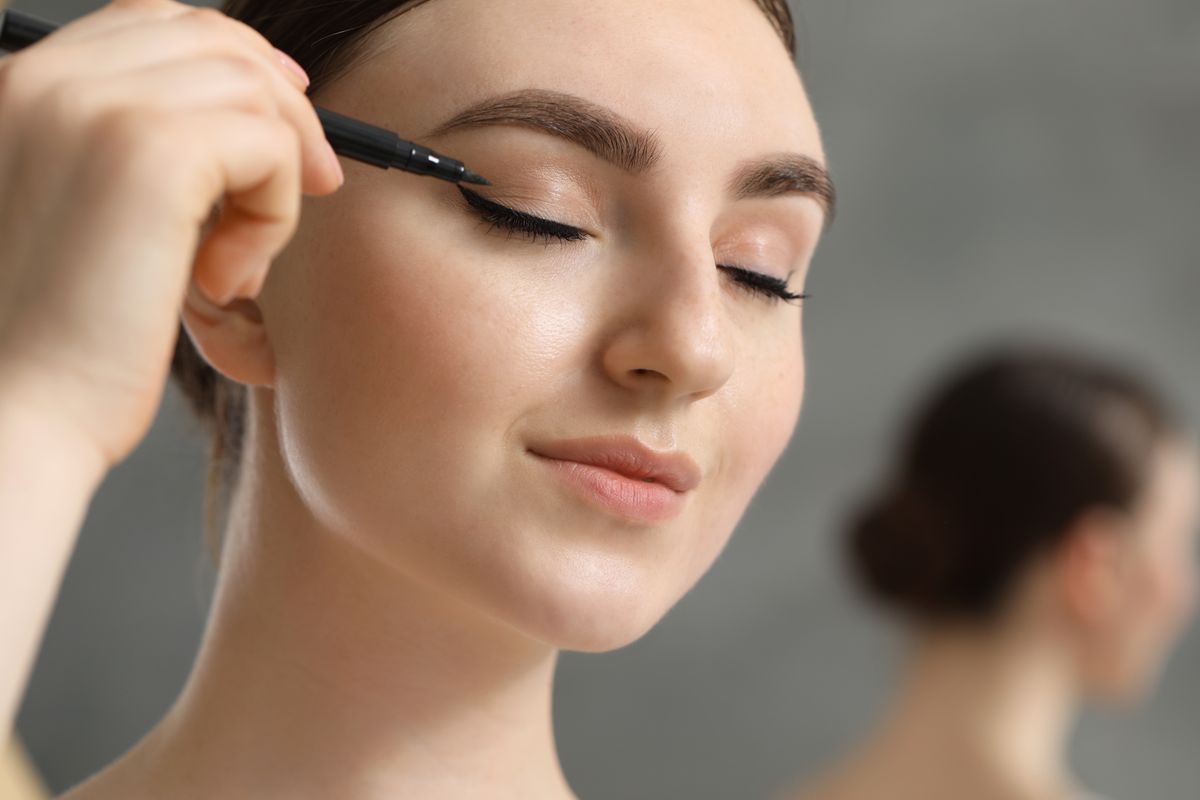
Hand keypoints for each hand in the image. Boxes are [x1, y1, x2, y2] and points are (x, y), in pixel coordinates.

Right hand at [0, 0, 342, 468]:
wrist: (17, 411)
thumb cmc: (57, 337)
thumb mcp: (90, 216)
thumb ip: (139, 152)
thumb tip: (247, 113)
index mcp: (25, 84)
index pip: (153, 21)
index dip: (236, 60)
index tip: (284, 125)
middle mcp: (51, 76)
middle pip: (215, 38)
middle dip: (280, 107)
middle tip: (311, 182)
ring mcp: (97, 105)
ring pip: (254, 92)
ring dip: (274, 178)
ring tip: (233, 262)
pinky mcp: (151, 152)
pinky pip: (271, 146)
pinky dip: (275, 214)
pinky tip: (225, 280)